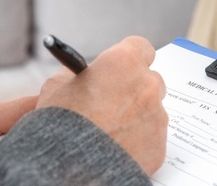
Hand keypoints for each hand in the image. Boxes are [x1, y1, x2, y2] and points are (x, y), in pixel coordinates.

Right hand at [36, 36, 167, 175]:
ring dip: (137, 116)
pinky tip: (116, 147)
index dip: (129, 57)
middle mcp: (147, 86)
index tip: (120, 67)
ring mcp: (157, 117)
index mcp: (123, 63)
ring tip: (110, 130)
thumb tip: (86, 74)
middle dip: (134, 88)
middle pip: (149, 79)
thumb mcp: (56, 86)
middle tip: (114, 101)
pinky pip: (152, 138)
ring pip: (152, 110)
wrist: (70, 169)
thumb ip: (78, 73)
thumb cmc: (60, 125)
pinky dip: (139, 141)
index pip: (140, 47)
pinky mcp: (159, 146)